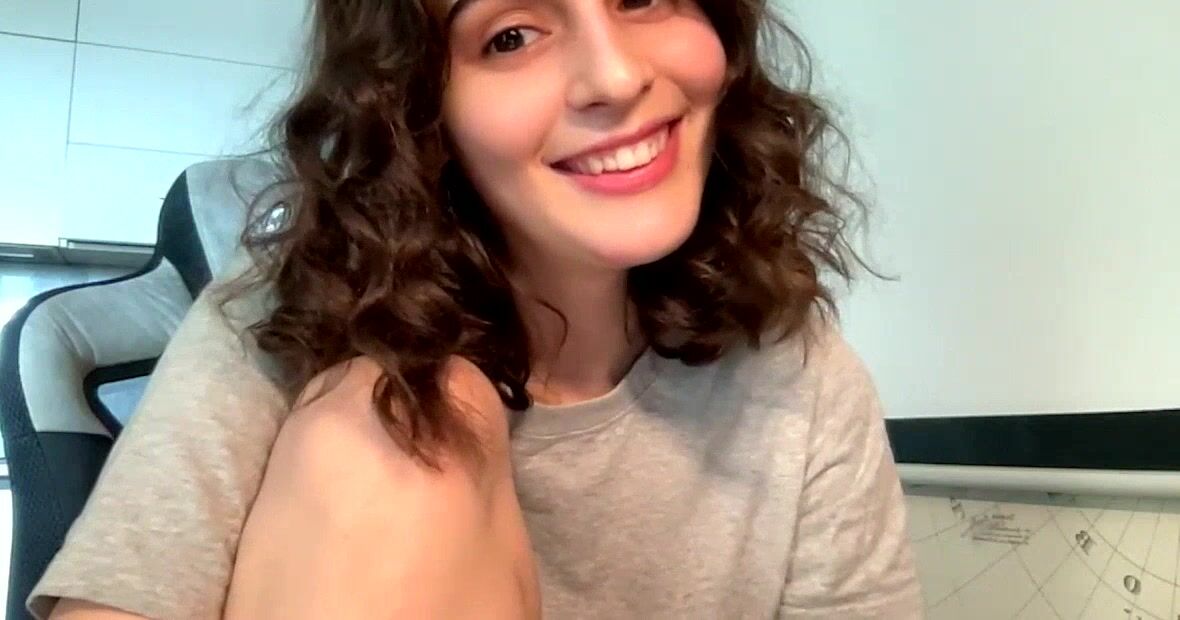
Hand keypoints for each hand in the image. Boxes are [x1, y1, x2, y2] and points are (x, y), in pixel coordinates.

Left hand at [223, 357, 539, 619]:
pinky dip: (324, 449)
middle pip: (386, 367)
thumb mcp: (503, 562)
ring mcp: (296, 452)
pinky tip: (343, 502)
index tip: (463, 432)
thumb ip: (488, 474)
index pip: (451, 368)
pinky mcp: (256, 485)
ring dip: (360, 417)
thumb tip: (468, 416)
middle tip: (419, 456)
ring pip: (336, 392)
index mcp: (433, 444)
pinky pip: (300, 434)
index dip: (462, 400)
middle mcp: (354, 426)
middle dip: (405, 397)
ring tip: (377, 485)